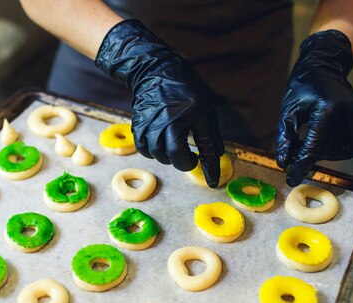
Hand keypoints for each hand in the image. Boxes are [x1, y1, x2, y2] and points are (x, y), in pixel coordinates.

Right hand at [95, 20, 222, 186]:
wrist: (154, 70)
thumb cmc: (184, 89)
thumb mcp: (204, 109)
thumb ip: (209, 135)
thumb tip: (214, 159)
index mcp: (187, 114)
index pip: (198, 149)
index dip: (207, 168)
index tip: (213, 182)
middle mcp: (166, 120)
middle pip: (173, 156)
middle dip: (184, 161)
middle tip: (191, 157)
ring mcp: (149, 123)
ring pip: (157, 154)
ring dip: (168, 157)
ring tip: (176, 148)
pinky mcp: (137, 125)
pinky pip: (143, 148)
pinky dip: (153, 152)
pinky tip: (161, 145)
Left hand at [276, 30, 352, 186]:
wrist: (323, 66)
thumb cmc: (301, 87)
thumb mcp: (288, 111)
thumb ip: (286, 137)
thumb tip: (284, 162)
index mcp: (326, 109)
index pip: (314, 147)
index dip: (301, 165)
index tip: (292, 178)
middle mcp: (346, 112)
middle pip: (329, 150)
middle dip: (310, 156)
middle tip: (296, 151)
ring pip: (345, 150)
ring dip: (327, 154)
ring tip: (312, 143)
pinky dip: (347, 150)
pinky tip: (332, 145)